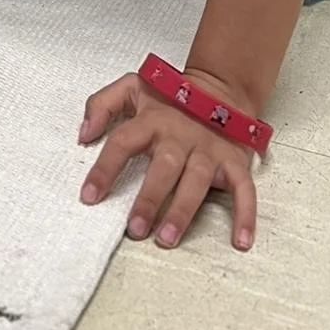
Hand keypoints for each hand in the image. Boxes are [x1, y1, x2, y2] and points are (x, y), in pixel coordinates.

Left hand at [78, 67, 258, 252]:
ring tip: (167, 237)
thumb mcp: (131, 88)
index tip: (89, 196)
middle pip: (164, 166)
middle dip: (150, 198)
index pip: (122, 142)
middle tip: (135, 228)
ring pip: (196, 180)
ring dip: (183, 210)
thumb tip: (83, 134)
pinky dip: (246, 214)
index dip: (104, 168)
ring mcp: (209, 149)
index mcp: (152, 119)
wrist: (219, 88)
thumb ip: (102, 104)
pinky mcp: (233, 161)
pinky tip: (240, 241)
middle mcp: (180, 135)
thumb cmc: (169, 97)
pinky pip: (243, 189)